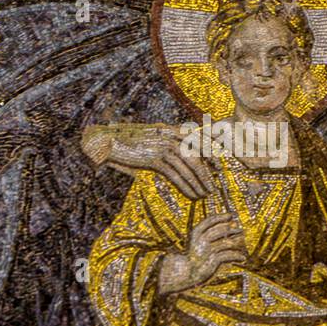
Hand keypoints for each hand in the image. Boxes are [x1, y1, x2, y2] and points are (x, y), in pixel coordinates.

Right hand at [82, 122, 212, 198]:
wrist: (108, 142)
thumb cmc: (130, 143)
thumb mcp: (151, 138)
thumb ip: (166, 143)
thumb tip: (181, 155)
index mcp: (171, 129)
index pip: (199, 139)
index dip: (211, 153)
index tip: (217, 167)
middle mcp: (170, 136)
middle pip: (197, 155)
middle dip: (208, 172)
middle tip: (214, 186)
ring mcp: (163, 146)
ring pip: (189, 166)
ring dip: (200, 182)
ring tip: (205, 194)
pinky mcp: (154, 158)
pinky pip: (176, 175)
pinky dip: (187, 187)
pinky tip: (193, 196)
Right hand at [158, 213, 246, 293]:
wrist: (186, 273)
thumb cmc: (195, 255)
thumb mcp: (198, 241)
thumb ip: (210, 232)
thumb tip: (232, 225)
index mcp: (196, 232)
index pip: (210, 220)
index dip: (222, 216)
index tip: (231, 215)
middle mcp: (201, 240)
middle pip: (220, 230)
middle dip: (231, 228)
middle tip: (239, 228)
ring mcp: (206, 250)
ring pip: (226, 243)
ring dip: (236, 242)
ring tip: (242, 241)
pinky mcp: (212, 261)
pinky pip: (228, 255)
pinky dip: (237, 256)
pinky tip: (242, 258)